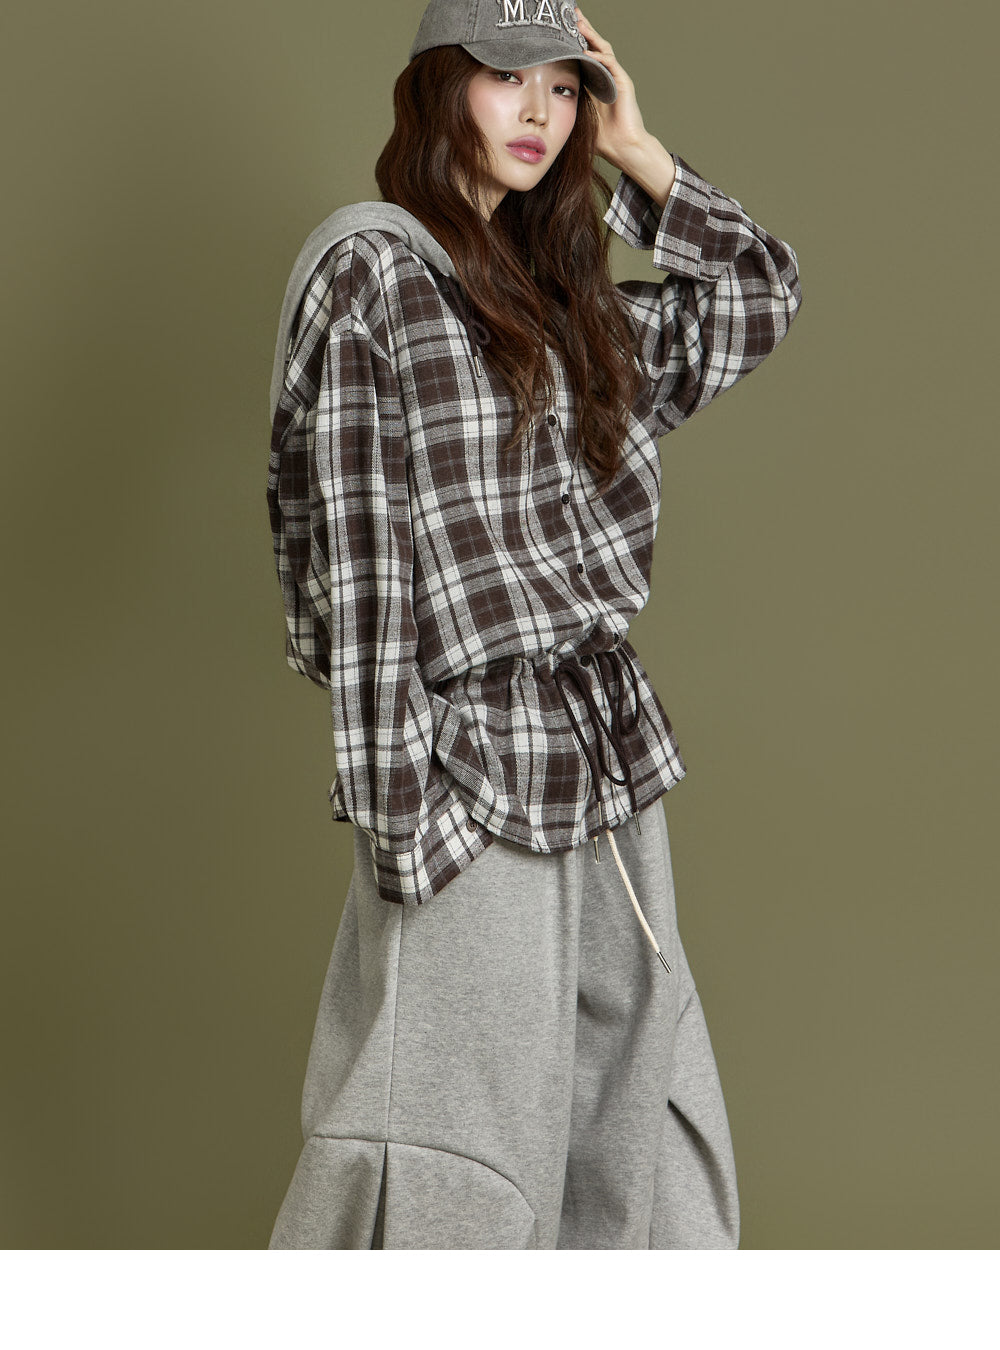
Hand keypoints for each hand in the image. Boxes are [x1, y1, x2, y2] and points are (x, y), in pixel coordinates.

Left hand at [574, 7, 651, 166]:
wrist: (623, 149)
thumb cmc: (602, 139)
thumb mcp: (576, 121)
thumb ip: (563, 112)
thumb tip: (537, 116)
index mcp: (593, 83)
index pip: (582, 55)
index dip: (572, 42)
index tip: (558, 30)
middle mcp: (604, 77)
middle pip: (592, 46)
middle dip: (582, 29)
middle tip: (571, 14)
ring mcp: (614, 78)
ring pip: (602, 49)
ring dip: (590, 35)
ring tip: (579, 23)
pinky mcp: (623, 83)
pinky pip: (610, 64)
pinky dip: (599, 57)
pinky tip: (587, 51)